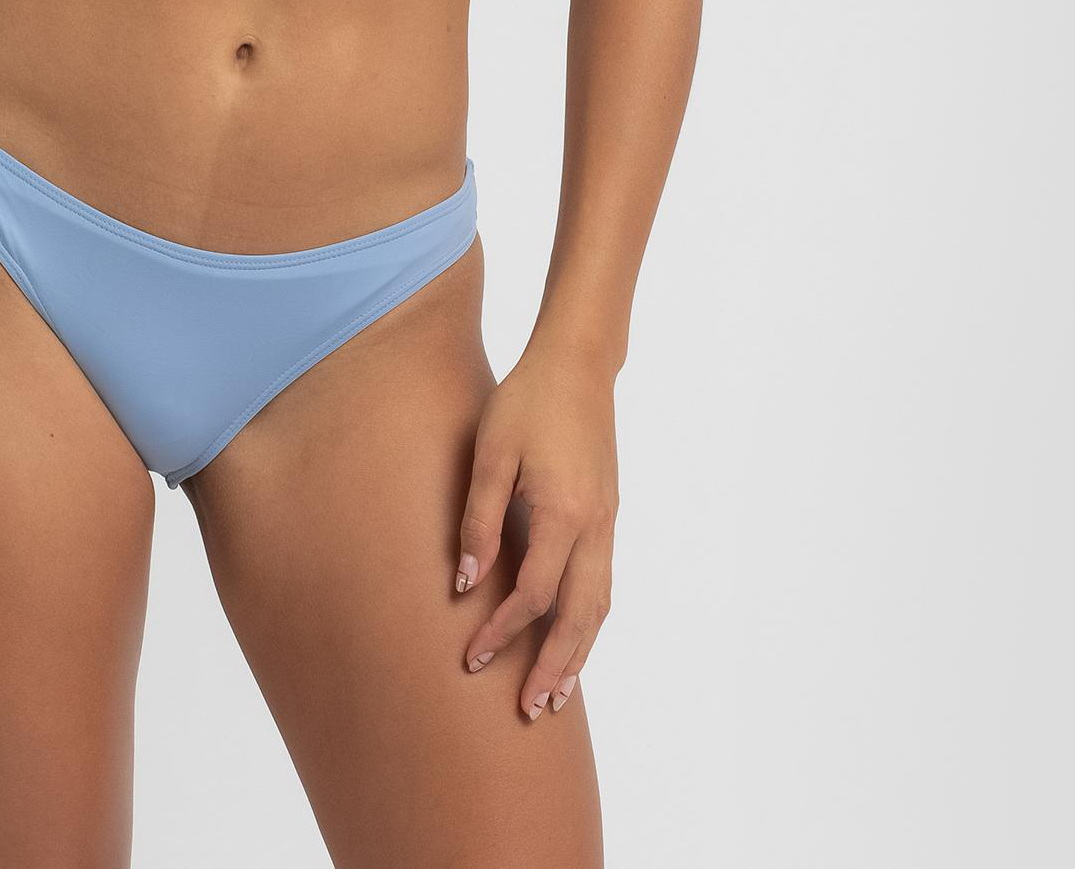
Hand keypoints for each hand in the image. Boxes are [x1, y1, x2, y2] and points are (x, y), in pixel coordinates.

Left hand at [453, 340, 618, 721]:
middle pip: (579, 618)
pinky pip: (603, 582)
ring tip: (558, 692)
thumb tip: (465, 583)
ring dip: (579, 652)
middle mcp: (594, 527)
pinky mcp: (609, 513)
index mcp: (562, 514)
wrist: (576, 364)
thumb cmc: (527, 402)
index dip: (501, 632)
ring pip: (599, 606)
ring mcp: (607, 522)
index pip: (532, 595)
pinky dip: (589, 620)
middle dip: (555, 667)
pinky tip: (573, 635)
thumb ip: (478, 519)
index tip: (471, 657)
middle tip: (530, 710)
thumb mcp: (490, 453)